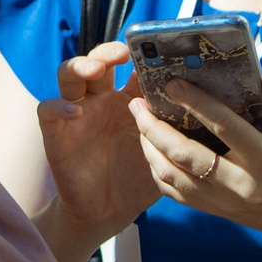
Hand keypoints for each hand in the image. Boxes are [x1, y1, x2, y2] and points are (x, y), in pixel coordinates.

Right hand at [36, 42, 161, 244]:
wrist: (109, 213)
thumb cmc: (139, 180)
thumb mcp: (164, 151)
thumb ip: (178, 128)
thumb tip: (213, 104)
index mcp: (130, 100)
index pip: (132, 66)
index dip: (140, 53)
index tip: (155, 48)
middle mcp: (102, 100)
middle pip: (98, 60)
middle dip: (108, 51)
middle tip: (123, 53)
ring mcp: (77, 114)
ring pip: (69, 75)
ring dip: (80, 66)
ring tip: (96, 70)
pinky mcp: (56, 133)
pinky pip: (48, 110)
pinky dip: (58, 107)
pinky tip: (74, 113)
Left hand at [129, 76, 261, 240]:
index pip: (225, 127)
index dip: (196, 104)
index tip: (172, 84)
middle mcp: (239, 182)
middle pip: (186, 154)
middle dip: (155, 128)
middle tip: (138, 104)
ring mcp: (222, 200)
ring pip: (172, 176)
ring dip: (149, 148)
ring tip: (139, 122)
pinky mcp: (211, 210)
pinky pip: (173, 192)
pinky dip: (156, 169)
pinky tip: (151, 148)